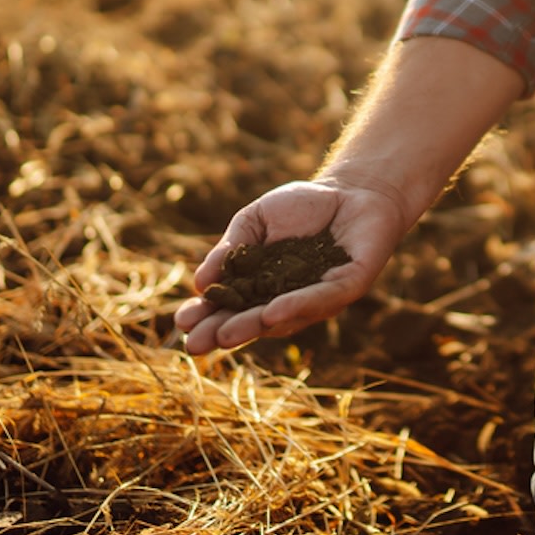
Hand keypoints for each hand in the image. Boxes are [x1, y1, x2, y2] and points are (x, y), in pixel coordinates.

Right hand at [173, 177, 410, 355]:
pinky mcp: (348, 286)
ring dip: (252, 327)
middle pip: (251, 321)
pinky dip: (295, 306)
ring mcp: (318, 297)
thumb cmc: (302, 207)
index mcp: (263, 286)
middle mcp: (289, 299)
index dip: (206, 315)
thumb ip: (231, 250)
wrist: (353, 189)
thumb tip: (199, 282)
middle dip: (222, 332)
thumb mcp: (255, 222)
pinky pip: (320, 299)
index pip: (229, 305)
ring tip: (224, 335)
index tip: (181, 322)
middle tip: (194, 345)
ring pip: (283, 318)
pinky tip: (271, 313)